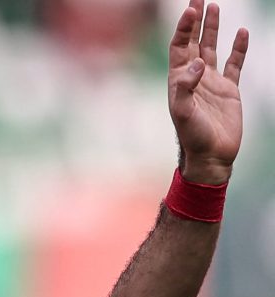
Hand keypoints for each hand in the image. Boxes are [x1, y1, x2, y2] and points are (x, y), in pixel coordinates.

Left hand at [168, 0, 248, 183]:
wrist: (211, 155)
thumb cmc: (192, 136)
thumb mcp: (183, 113)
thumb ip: (186, 88)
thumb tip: (197, 64)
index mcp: (178, 80)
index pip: (180, 47)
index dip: (184, 28)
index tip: (190, 9)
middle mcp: (194, 77)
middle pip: (194, 42)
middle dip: (195, 21)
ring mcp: (212, 82)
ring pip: (212, 48)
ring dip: (213, 28)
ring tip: (214, 6)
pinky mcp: (229, 90)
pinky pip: (235, 63)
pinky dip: (238, 48)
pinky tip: (242, 32)